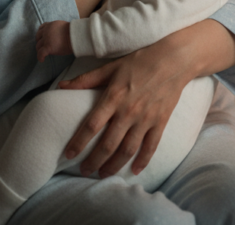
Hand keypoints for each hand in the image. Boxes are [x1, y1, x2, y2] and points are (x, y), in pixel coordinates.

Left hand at [36, 21, 71, 61]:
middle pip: (38, 37)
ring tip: (43, 53)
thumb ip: (57, 29)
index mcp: (50, 25)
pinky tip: (42, 60)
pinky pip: (40, 53)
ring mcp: (46, 39)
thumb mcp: (63, 26)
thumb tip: (58, 34)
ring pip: (38, 46)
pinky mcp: (48, 47)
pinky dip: (40, 57)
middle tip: (43, 46)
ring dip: (40, 49)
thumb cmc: (73, 32)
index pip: (41, 28)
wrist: (75, 36)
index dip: (41, 33)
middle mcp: (46, 31)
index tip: (43, 37)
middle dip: (39, 41)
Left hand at [55, 19, 234, 176]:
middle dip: (94, 161)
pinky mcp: (160, 122)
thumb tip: (61, 87)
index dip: (78, 142)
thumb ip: (86, 80)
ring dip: (114, 166)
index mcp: (114, 96)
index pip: (91, 125)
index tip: (69, 155)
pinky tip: (134, 171)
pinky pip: (151, 146)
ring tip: (103, 174)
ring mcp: (146, 119)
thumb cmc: (140, 60)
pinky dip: (142, 161)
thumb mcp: (111, 67)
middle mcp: (129, 111)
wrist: (174, 60)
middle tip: (84, 171)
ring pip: (127, 150)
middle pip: (108, 144)